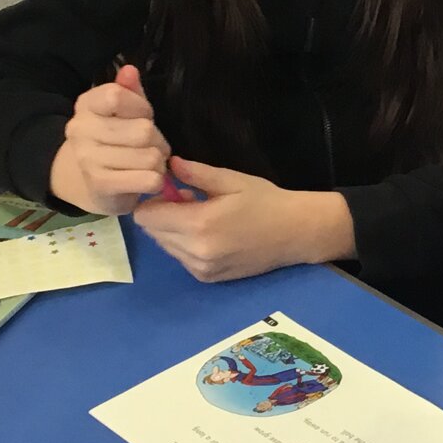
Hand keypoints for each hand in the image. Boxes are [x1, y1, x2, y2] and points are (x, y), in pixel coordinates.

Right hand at [49, 64, 172, 215]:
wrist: (88, 183)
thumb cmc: (113, 141)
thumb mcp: (122, 112)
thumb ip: (129, 92)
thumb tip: (130, 70)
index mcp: (86, 105)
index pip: (118, 95)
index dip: (142, 108)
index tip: (142, 118)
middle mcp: (80, 129)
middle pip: (143, 130)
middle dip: (158, 141)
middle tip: (151, 147)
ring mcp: (88, 159)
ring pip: (150, 157)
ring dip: (158, 163)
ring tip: (147, 164)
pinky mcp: (100, 185)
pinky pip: (149, 179)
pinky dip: (156, 181)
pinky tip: (145, 180)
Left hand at [133, 157, 354, 282]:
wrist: (296, 233)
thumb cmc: (266, 200)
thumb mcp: (231, 179)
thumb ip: (195, 173)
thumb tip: (168, 165)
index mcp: (199, 224)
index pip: (146, 217)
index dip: (154, 200)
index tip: (174, 190)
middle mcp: (195, 251)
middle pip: (152, 232)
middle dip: (163, 215)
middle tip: (191, 201)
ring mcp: (201, 268)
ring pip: (165, 246)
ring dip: (173, 231)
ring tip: (203, 218)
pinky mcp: (207, 278)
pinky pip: (181, 258)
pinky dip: (186, 245)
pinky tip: (211, 235)